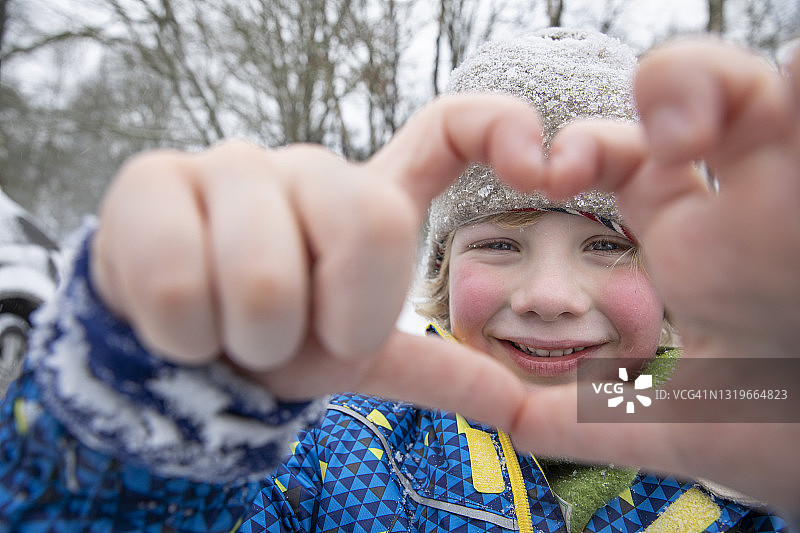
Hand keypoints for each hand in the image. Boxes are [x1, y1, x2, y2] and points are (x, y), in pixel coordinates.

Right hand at [90, 94, 544, 427]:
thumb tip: (519, 407)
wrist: (169, 348)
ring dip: (254, 340)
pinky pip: (182, 282)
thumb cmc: (272, 342)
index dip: (499, 128)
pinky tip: (179, 324)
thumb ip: (436, 371)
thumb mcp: (356, 355)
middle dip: (333, 319)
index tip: (539, 165)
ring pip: (265, 272)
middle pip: (368, 220)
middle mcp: (307, 167)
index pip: (448, 128)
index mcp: (367, 199)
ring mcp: (229, 165)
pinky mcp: (152, 181)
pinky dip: (187, 337)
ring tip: (233, 335)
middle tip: (298, 340)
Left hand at [509, 39, 799, 511]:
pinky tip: (793, 86)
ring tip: (691, 131)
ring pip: (773, 84)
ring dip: (723, 84)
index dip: (588, 150)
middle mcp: (755, 204)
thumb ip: (581, 420)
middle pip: (702, 99)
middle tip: (647, 142)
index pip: (633, 163)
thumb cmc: (791, 439)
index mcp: (702, 246)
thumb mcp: (679, 428)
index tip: (548, 173)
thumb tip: (494, 421)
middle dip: (668, 90)